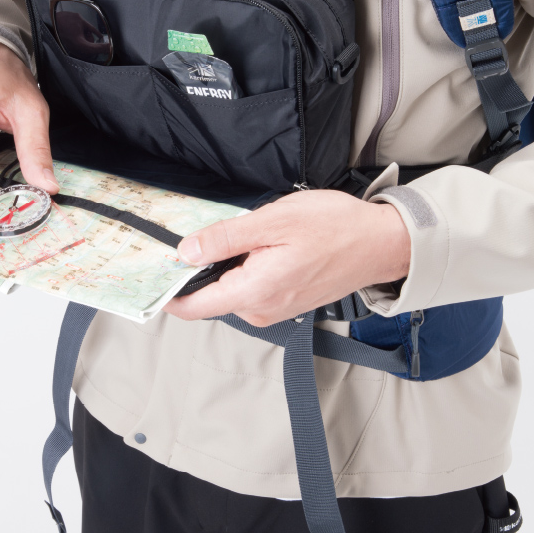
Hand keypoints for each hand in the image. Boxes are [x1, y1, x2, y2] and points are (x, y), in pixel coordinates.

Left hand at [163, 190, 410, 326]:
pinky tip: (264, 245)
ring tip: (249, 234)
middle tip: (209, 232)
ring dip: (228, 265)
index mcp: (253, 292)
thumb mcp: (273, 221)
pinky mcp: (285, 303)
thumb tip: (186, 252)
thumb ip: (225, 239)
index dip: (168, 292)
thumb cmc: (334, 228)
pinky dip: (246, 268)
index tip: (153, 273)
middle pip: (210, 295)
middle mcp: (260, 310)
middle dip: (202, 268)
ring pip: (231, 289)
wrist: (380, 244)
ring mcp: (274, 309)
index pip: (193, 308)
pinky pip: (251, 288)